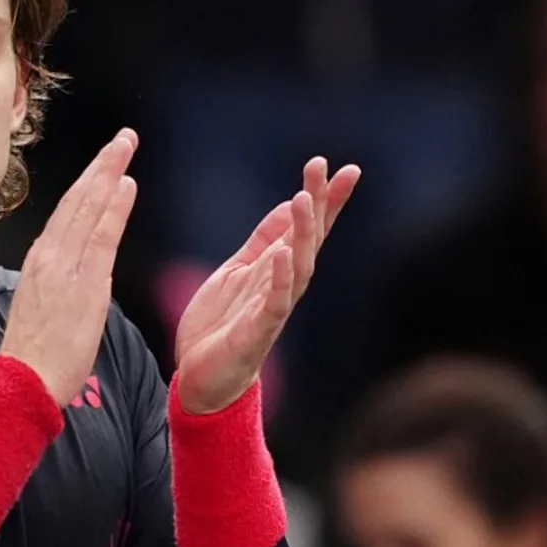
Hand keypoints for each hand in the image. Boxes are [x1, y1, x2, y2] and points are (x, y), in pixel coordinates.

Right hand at [1, 129, 138, 404]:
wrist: (25, 383)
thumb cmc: (36, 356)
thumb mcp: (43, 306)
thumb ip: (62, 281)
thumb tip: (79, 270)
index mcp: (41, 261)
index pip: (69, 212)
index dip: (89, 183)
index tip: (106, 162)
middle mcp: (51, 256)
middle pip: (79, 200)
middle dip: (102, 165)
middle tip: (123, 138)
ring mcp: (66, 267)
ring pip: (88, 209)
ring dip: (108, 173)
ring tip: (126, 147)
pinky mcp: (83, 284)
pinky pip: (101, 236)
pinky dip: (113, 207)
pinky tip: (126, 185)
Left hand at [174, 157, 360, 413]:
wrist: (200, 377)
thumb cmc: (222, 325)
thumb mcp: (239, 270)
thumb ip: (264, 240)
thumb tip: (290, 203)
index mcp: (277, 269)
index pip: (309, 229)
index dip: (327, 199)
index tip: (346, 169)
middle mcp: (284, 286)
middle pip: (309, 240)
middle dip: (319, 204)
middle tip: (325, 169)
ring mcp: (273, 309)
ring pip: (298, 267)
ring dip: (302, 234)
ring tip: (303, 199)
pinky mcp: (257, 332)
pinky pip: (274, 303)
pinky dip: (280, 278)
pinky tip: (283, 253)